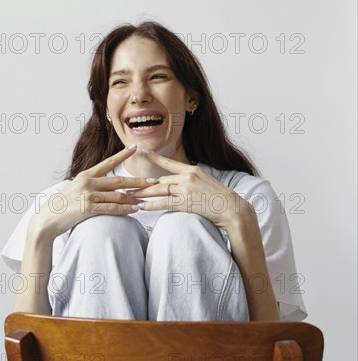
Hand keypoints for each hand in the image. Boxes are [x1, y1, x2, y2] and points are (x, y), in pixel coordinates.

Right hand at [30, 146, 156, 239]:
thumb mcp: (76, 188)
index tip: (136, 147)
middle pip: (118, 180)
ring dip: (134, 198)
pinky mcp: (87, 207)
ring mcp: (88, 194)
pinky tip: (135, 209)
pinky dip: (125, 209)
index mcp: (86, 174)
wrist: (47, 218)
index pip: (108, 162)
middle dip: (137, 181)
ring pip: (117, 195)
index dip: (124, 154)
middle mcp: (88, 182)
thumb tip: (106, 183)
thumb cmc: (63, 204)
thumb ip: (91, 183)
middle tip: (152, 181)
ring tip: (146, 199)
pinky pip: (111, 208)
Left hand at [126, 150, 253, 232]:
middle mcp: (188, 177)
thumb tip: (178, 182)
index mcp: (192, 170)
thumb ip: (191, 180)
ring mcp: (186, 189)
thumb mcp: (206, 182)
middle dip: (143, 184)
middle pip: (160, 181)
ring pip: (159, 191)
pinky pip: (164, 204)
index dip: (155, 158)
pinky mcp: (186, 202)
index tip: (143, 152)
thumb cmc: (220, 197)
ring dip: (142, 194)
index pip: (170, 163)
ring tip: (128, 196)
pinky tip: (141, 207)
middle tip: (127, 185)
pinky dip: (151, 205)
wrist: (232, 208)